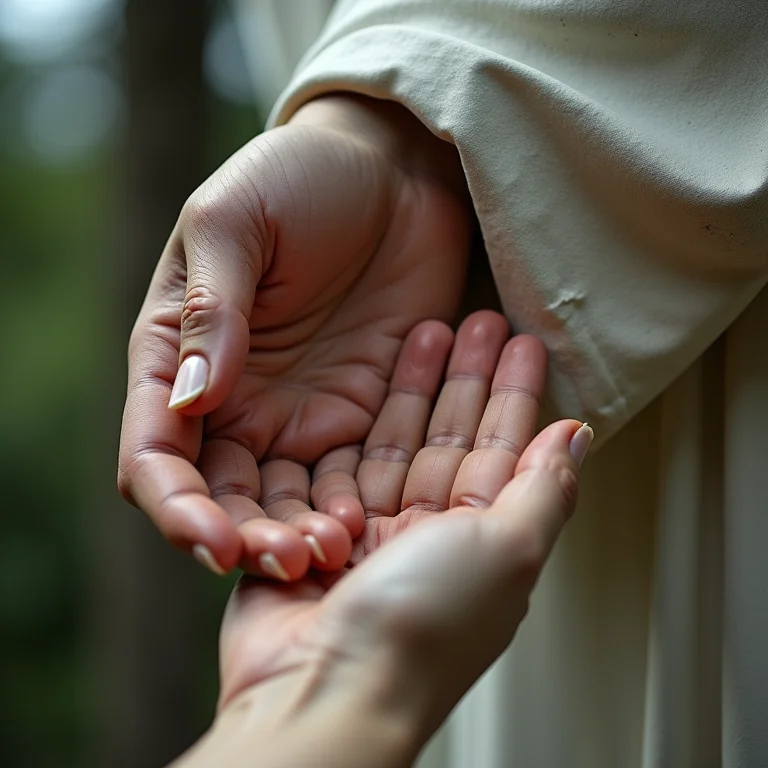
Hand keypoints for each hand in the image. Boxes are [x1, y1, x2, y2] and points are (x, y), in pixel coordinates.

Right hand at [118, 96, 470, 576]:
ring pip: (280, 502)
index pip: (157, 451)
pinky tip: (368, 527)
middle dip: (242, 539)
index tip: (210, 540)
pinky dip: (347, 510)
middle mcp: (230, 398)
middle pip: (219, 496)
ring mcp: (294, 412)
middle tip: (287, 563)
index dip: (176, 505)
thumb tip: (191, 399)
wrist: (389, 171)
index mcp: (176, 353)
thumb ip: (213, 309)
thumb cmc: (298, 178)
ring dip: (296, 537)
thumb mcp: (236, 222)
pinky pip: (344, 478)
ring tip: (332, 553)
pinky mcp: (355, 413)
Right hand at [211, 312, 591, 766]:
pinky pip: (339, 467)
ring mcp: (374, 534)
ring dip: (411, 389)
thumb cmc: (422, 629)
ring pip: (396, 443)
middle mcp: (431, 539)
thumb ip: (543, 491)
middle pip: (451, 437)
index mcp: (482, 545)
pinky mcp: (320, 532)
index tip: (523, 343)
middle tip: (476, 319)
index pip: (506, 452)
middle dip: (466, 378)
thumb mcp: (507, 551)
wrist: (321, 688)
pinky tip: (362, 387)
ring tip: (424, 330)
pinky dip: (351, 428)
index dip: (516, 395)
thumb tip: (578, 439)